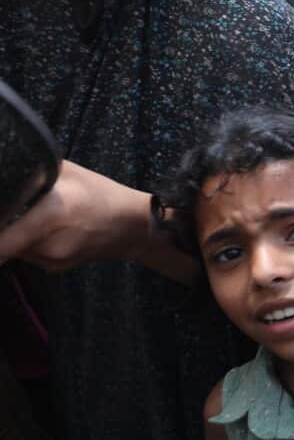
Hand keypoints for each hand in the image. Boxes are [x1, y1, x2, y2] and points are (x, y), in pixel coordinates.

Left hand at [0, 160, 150, 271]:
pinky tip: (44, 228)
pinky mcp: (52, 268)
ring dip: (12, 232)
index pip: (0, 242)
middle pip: (3, 240)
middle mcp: (46, 245)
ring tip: (32, 215)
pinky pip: (25, 252)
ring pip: (12, 246)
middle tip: (15, 207)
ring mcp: (49, 261)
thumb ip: (29, 174)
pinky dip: (25, 240)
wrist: (135, 227)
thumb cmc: (100, 193)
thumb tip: (3, 171)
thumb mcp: (64, 171)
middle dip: (2, 224)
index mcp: (49, 216)